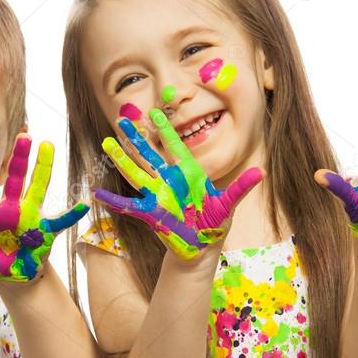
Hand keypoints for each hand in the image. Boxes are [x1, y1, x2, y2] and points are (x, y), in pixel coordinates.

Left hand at [0, 136, 88, 281]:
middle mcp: (12, 209)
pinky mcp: (44, 232)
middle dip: (21, 158)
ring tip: (48, 146)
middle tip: (24, 135)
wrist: (12, 274)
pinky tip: (83, 204)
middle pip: (16, 179)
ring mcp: (30, 218)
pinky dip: (71, 215)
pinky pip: (59, 221)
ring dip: (44, 169)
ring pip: (38, 189)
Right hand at [94, 107, 263, 259]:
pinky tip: (97, 193)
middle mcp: (170, 181)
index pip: (175, 146)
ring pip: (136, 173)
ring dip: (122, 159)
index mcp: (188, 173)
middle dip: (137, 138)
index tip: (155, 112)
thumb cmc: (215, 222)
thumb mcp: (228, 204)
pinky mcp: (150, 213)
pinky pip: (128, 205)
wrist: (202, 245)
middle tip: (123, 120)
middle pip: (150, 154)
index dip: (165, 129)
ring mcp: (158, 195)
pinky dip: (113, 201)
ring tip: (107, 144)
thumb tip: (260, 173)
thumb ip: (240, 188)